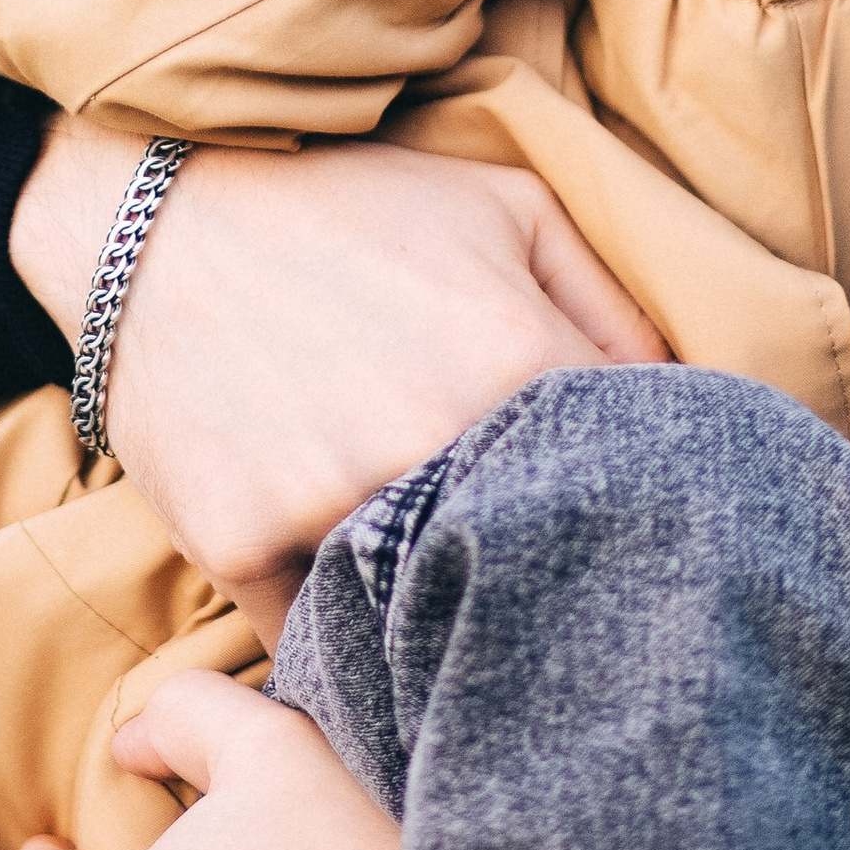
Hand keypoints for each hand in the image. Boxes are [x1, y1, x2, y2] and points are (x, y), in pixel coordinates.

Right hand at [13, 125, 664, 636]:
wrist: (149, 218)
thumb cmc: (345, 208)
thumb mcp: (503, 208)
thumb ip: (616, 308)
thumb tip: (700, 414)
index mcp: (513, 360)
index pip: (635, 484)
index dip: (641, 511)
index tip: (634, 539)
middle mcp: (427, 442)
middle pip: (531, 572)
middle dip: (545, 585)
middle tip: (547, 600)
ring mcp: (327, 504)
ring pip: (423, 618)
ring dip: (437, 621)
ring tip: (441, 606)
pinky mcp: (240, 547)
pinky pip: (319, 642)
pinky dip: (336, 636)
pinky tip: (341, 599)